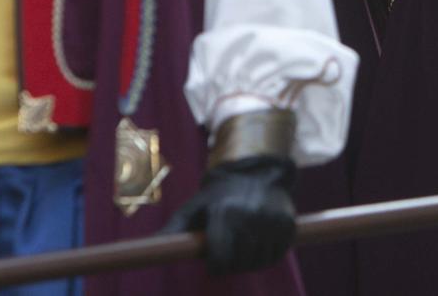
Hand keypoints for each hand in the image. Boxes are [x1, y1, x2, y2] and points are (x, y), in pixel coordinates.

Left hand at [169, 156, 295, 274]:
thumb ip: (174, 231)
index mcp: (226, 212)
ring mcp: (273, 220)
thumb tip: (149, 249)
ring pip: (258, 262)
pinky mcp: (288, 225)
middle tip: (228, 253)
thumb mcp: (195, 207)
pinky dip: (266, 256)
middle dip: (231, 264)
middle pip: (239, 264)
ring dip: (249, 261)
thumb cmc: (219, 196)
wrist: (258, 172)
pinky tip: (258, 243)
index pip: (220, 260)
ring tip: (242, 245)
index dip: (215, 266)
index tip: (213, 263)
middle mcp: (252, 216)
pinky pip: (276, 256)